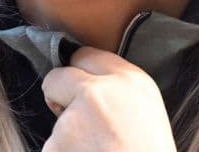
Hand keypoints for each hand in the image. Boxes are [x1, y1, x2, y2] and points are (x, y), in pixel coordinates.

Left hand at [40, 46, 177, 151]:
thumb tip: (82, 80)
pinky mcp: (56, 148)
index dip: (78, 74)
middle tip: (78, 124)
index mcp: (129, 80)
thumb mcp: (147, 109)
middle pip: (55, 78)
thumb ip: (117, 89)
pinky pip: (51, 151)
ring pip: (55, 123)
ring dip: (66, 140)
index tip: (78, 88)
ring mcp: (73, 120)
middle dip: (58, 98)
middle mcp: (98, 92)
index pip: (84, 56)